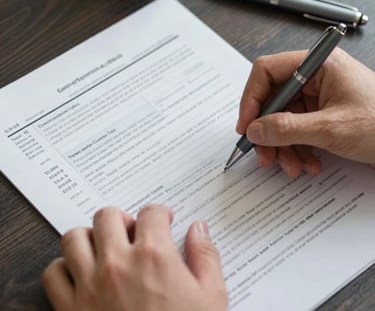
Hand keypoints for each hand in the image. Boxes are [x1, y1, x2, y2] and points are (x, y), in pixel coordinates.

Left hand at [42, 205, 227, 310]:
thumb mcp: (210, 297)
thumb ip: (206, 256)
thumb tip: (199, 228)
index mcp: (154, 256)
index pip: (151, 212)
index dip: (160, 213)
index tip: (162, 220)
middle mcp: (118, 263)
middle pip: (107, 215)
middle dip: (122, 218)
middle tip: (132, 231)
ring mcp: (90, 286)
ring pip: (74, 238)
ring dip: (89, 238)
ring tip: (103, 248)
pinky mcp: (70, 309)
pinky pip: (53, 274)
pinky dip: (64, 269)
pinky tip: (81, 275)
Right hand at [236, 48, 374, 176]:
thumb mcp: (331, 129)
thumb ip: (287, 128)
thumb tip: (254, 130)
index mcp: (318, 64)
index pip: (267, 71)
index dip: (252, 99)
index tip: (246, 127)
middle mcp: (315, 76)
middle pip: (273, 100)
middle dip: (268, 132)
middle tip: (265, 156)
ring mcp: (319, 96)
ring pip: (283, 119)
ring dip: (283, 146)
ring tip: (293, 167)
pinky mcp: (322, 114)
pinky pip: (297, 130)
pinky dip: (298, 149)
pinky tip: (309, 164)